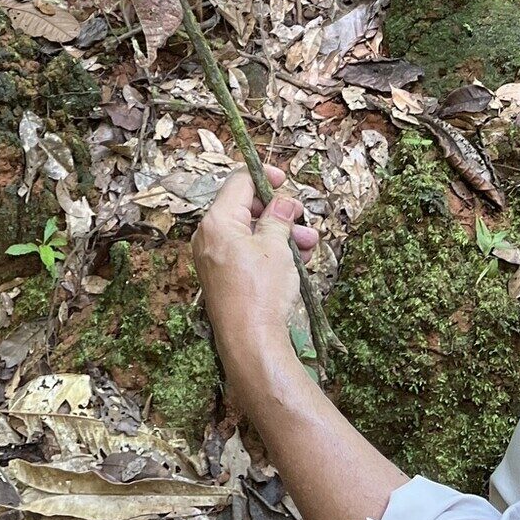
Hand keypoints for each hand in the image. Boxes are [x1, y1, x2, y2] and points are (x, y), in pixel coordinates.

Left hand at [192, 165, 317, 354]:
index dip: (263, 177)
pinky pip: (248, 255)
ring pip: (251, 235)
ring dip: (281, 236)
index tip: (284, 179)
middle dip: (279, 214)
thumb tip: (282, 203)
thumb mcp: (275, 246)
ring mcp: (214, 259)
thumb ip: (277, 218)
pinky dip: (271, 253)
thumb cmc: (261, 291)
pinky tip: (297, 261)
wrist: (251, 341)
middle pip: (245, 210)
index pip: (238, 183)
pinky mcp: (224, 278)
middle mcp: (209, 237)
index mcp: (216, 221)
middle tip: (302, 220)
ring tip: (310, 245)